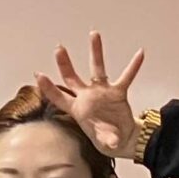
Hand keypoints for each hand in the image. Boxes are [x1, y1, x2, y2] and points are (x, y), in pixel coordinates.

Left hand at [38, 31, 147, 158]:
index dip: (49, 88)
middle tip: (59, 48)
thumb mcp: (105, 142)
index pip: (59, 97)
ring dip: (96, 52)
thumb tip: (112, 143)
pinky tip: (139, 54)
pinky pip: (127, 77)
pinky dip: (134, 66)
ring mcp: (102, 92)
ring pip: (97, 68)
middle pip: (72, 77)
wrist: (121, 139)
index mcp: (77, 110)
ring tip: (93, 34)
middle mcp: (87, 97)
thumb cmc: (106, 139)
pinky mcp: (117, 92)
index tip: (38, 75)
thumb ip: (107, 140)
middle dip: (65, 63)